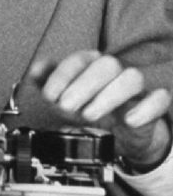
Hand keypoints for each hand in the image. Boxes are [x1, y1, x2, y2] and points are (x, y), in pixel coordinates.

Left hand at [29, 50, 172, 170]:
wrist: (123, 136)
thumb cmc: (94, 110)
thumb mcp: (67, 99)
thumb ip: (49, 83)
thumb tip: (35, 70)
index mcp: (93, 65)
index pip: (80, 59)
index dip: (62, 75)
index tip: (48, 96)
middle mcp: (115, 72)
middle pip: (106, 65)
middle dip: (83, 85)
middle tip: (65, 107)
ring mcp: (136, 88)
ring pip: (132, 78)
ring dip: (109, 95)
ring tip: (89, 115)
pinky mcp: (154, 105)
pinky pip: (160, 99)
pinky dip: (145, 108)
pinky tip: (128, 120)